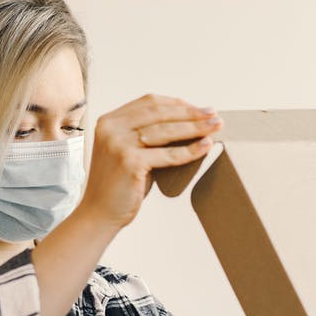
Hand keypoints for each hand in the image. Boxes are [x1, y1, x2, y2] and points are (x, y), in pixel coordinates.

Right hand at [74, 93, 221, 229]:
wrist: (99, 213)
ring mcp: (119, 143)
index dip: (177, 104)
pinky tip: (206, 146)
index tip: (199, 109)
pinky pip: (168, 154)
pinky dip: (190, 151)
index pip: (149, 102)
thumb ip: (148, 135)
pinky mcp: (129, 161)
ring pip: (166, 130)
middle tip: (214, 116)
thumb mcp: (129, 151)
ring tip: (216, 127)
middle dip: (191, 113)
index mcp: (110, 120)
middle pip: (160, 112)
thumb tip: (189, 124)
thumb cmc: (120, 185)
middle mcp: (111, 127)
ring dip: (195, 127)